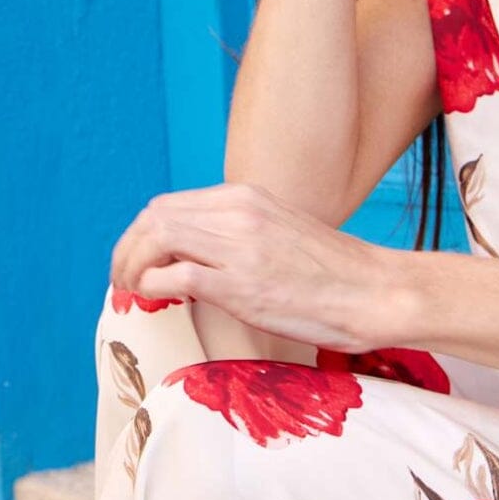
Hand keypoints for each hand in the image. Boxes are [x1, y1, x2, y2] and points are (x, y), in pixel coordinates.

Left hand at [108, 182, 402, 350]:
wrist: (375, 291)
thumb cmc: (334, 273)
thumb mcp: (281, 234)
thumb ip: (239, 235)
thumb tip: (197, 257)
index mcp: (247, 197)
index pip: (169, 205)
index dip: (140, 234)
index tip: (137, 263)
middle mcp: (239, 213)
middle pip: (154, 217)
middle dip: (127, 249)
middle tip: (123, 280)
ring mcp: (241, 247)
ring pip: (157, 238)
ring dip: (132, 266)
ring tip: (131, 292)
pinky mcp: (243, 284)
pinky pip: (176, 275)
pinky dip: (152, 288)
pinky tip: (156, 301)